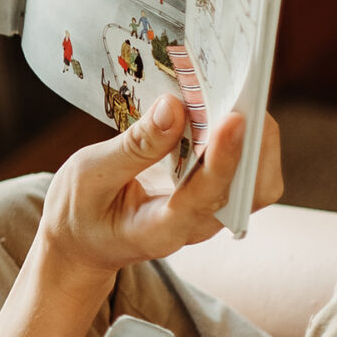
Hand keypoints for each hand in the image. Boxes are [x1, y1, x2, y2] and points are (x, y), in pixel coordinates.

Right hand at [41, 98, 276, 284]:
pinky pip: (244, 170)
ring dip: (256, 138)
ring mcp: (208, 213)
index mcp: (158, 231)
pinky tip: (223, 109)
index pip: (205, 197)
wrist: (82, 242)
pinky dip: (243, 138)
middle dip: (256, 142)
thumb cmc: (79, 212)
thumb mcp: (90, 175)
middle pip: (250, 192)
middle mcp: (195, 227)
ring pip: (256, 182)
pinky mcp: (210, 196)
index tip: (232, 119)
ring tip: (234, 95)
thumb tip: (175, 106)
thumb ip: (134, 145)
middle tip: (241, 93)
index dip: (223, 158)